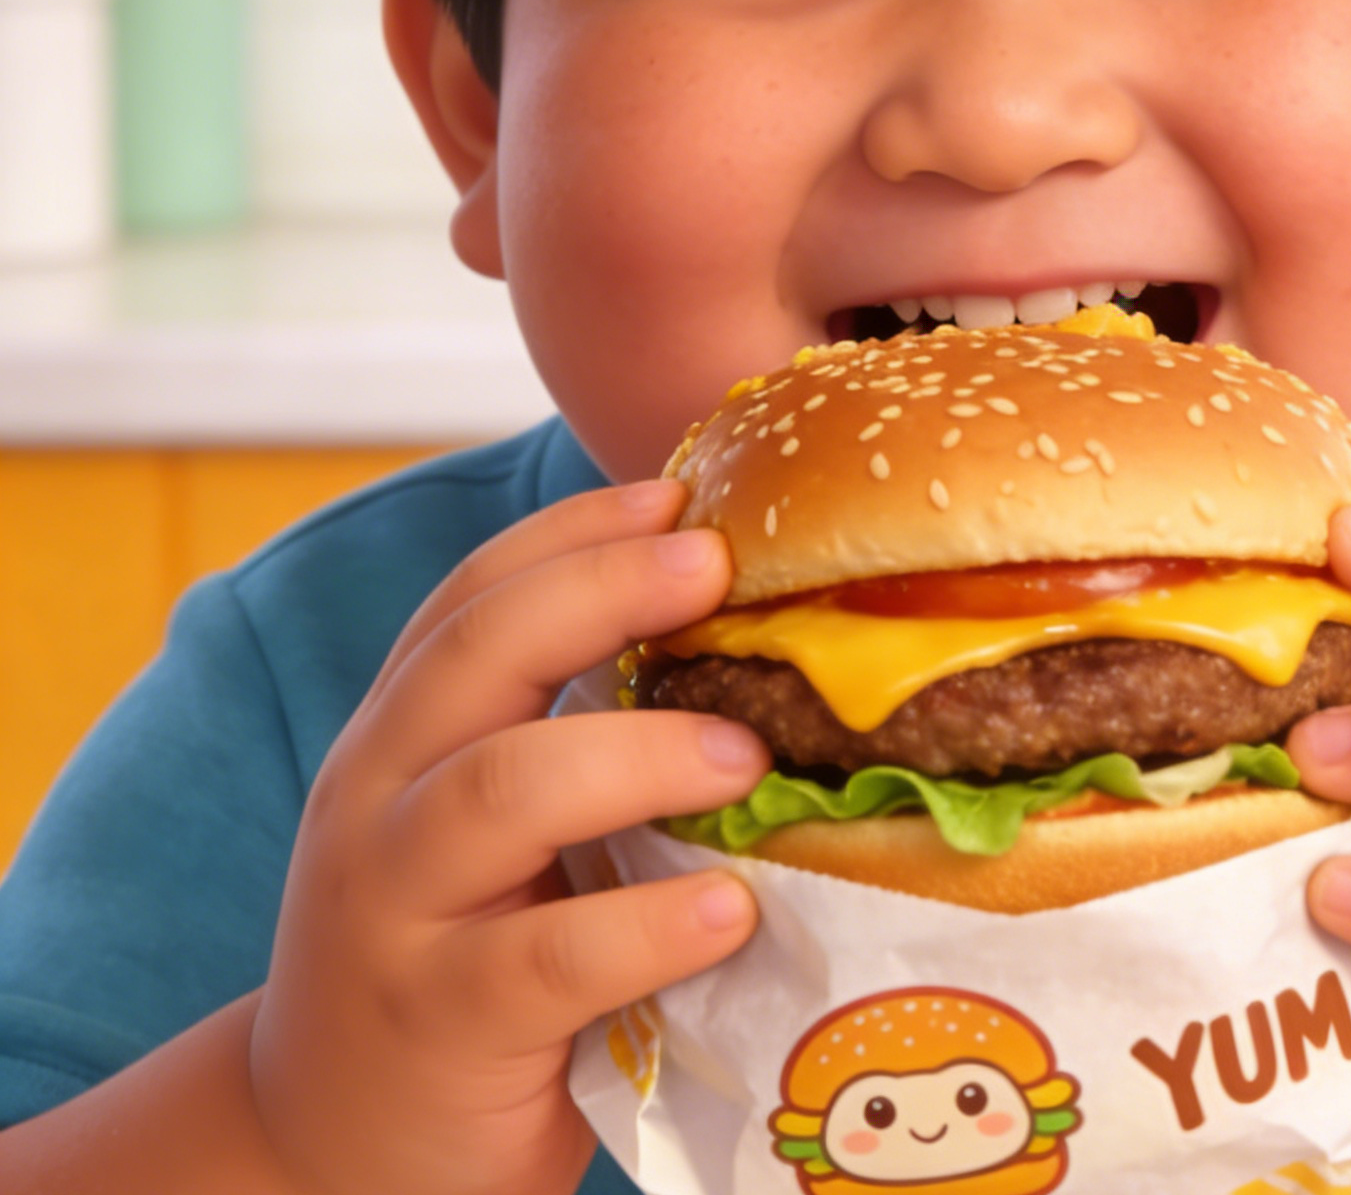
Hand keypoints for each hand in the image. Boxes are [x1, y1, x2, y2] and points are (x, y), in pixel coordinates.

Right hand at [247, 480, 769, 1194]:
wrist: (327, 1141)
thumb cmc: (457, 945)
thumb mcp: (483, 823)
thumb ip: (568, 739)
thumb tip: (749, 646)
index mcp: (403, 730)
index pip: (475, 594)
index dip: (576, 533)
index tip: (680, 494)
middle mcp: (378, 795)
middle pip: (479, 654)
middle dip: (601, 590)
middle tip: (717, 566)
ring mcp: (393, 909)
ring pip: (501, 791)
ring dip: (637, 755)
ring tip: (745, 754)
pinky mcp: (435, 1024)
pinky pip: (545, 959)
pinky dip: (646, 927)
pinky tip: (730, 911)